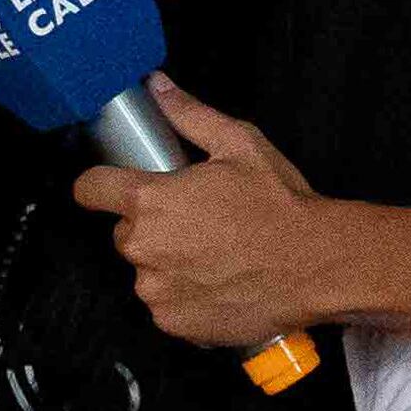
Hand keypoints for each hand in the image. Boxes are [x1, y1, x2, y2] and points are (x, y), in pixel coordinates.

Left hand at [73, 78, 343, 346]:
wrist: (320, 265)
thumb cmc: (281, 205)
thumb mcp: (239, 146)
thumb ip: (189, 116)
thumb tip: (157, 87)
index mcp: (150, 201)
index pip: (90, 189)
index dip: (100, 186)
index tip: (114, 189)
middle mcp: (143, 247)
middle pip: (125, 233)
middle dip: (152, 228)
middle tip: (197, 224)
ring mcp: (155, 290)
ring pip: (145, 271)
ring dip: (168, 265)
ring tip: (215, 257)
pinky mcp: (172, 323)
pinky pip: (165, 306)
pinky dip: (185, 298)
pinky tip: (220, 284)